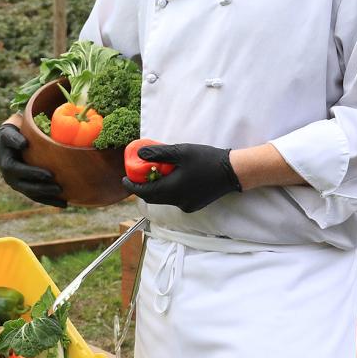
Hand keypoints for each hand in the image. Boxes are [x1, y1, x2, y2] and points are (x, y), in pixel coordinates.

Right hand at [0, 123, 64, 208]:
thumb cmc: (11, 137)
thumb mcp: (9, 134)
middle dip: (43, 189)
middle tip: (59, 188)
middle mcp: (10, 178)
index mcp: (7, 164)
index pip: (18, 171)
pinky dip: (50, 201)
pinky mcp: (25, 188)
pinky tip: (64, 204)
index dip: (33, 173)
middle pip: (26, 187)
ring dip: (47, 197)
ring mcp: (18, 185)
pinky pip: (38, 197)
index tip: (49, 175)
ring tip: (63, 198)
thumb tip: (23, 144)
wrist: (6, 146)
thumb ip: (13, 138)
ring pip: (33, 194)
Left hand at [122, 143, 241, 212]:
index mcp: (172, 190)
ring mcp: (186, 205)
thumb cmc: (206, 159)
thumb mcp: (180, 152)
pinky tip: (172, 178)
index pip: (144, 193)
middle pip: (152, 197)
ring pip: (163, 199)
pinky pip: (174, 199)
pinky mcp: (194, 205)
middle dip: (142, 187)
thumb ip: (158, 153)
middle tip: (137, 175)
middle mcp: (177, 202)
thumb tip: (140, 154)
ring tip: (155, 173)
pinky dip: (168, 190)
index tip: (124, 178)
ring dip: (156, 188)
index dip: (131, 186)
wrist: (233, 172)